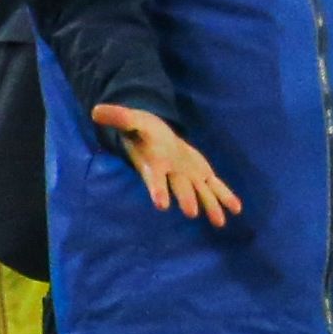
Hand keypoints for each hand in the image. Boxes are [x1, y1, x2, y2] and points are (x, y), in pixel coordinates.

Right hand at [88, 104, 240, 225]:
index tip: (161, 204)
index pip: (155, 179)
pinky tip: (237, 210)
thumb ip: (118, 118)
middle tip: (191, 213)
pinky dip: (225, 197)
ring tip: (219, 222)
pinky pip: (215, 187)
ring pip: (200, 192)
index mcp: (154, 164)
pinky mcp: (201, 175)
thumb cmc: (143, 130)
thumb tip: (96, 111)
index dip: (158, 190)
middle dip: (186, 199)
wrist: (157, 137)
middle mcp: (172, 174)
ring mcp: (187, 177)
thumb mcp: (132, 120)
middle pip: (179, 188)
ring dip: (210, 206)